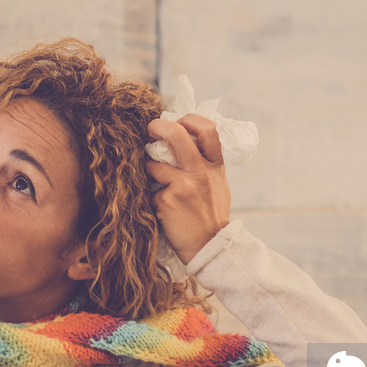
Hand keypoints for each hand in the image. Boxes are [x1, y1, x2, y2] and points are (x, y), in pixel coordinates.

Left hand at [147, 114, 230, 263]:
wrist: (210, 246)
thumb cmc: (210, 215)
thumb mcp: (217, 184)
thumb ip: (203, 163)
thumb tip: (181, 142)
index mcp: (214, 165)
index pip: (207, 129)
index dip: (188, 120)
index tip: (176, 122)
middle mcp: (200, 171)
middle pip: (176, 133)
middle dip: (157, 126)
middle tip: (150, 130)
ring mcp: (183, 185)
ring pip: (153, 163)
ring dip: (149, 171)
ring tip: (156, 184)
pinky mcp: (167, 200)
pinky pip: (149, 190)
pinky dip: (150, 197)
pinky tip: (161, 208)